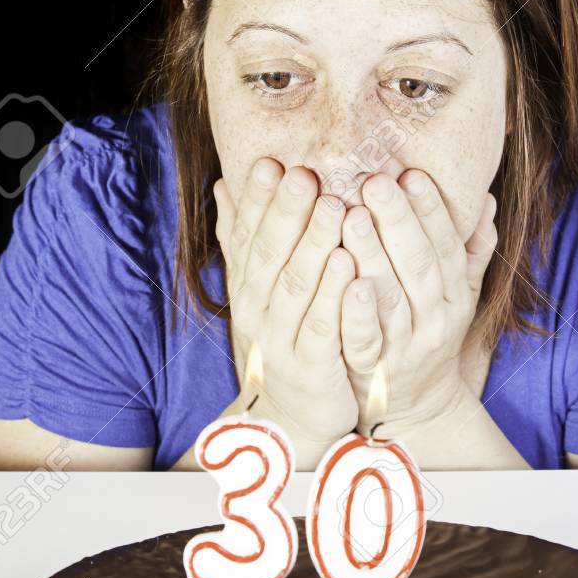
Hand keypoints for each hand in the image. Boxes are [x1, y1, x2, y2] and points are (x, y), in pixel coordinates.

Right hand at [213, 158, 359, 458]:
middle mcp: (257, 310)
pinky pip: (324, 327)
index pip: (248, 235)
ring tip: (335, 207)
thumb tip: (224, 183)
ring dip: (315, 245)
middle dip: (287, 212)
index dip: (257, 199)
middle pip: (270, 254)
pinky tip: (353, 267)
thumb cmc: (284, 337)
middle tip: (304, 174)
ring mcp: (281, 340)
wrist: (293, 415)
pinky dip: (335, 295)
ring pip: (297, 287)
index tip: (270, 162)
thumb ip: (244, 239)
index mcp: (248, 286)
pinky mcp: (311, 367)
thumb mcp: (258, 288)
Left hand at [339, 170, 496, 434]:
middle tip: (374, 181)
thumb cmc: (430, 335)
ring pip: (391, 296)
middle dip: (399, 220)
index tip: (412, 173)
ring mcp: (405, 346)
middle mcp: (435, 319)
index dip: (432, 211)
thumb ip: (471, 251)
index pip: (447, 246)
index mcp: (455, 295)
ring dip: (372, 254)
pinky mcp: (372, 369)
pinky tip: (347, 282)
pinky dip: (358, 312)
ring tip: (351, 216)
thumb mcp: (458, 294)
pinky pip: (365, 339)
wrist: (417, 407)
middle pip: (420, 265)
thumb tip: (486, 200)